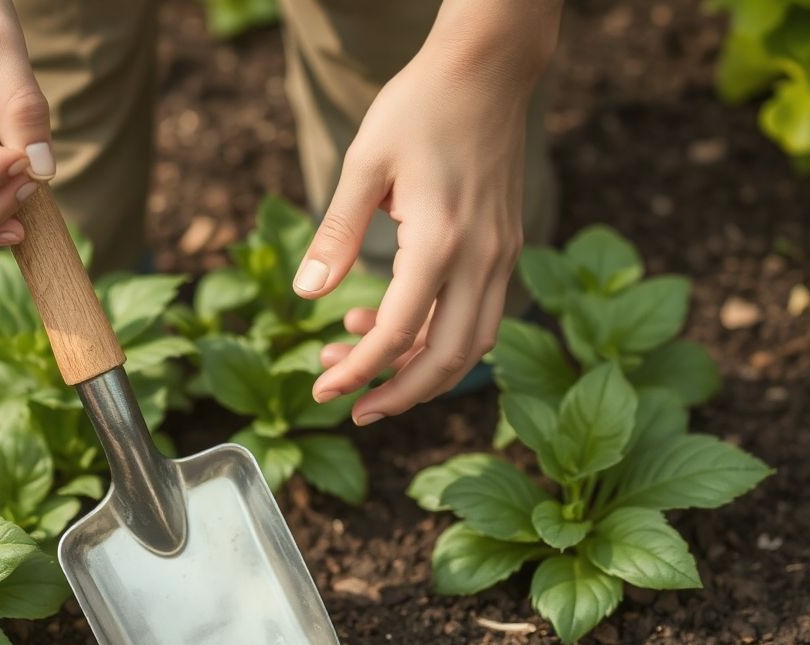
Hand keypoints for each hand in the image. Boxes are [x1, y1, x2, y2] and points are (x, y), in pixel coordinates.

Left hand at [295, 2, 558, 424]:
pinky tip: (382, 319)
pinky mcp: (504, 249)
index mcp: (441, 240)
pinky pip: (477, 316)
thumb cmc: (418, 108)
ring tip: (358, 364)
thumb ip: (334, 234)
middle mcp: (481, 258)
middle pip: (448, 360)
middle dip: (398, 395)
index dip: (358, 371)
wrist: (486, 69)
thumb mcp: (361, 165)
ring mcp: (500, 256)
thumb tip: (305, 295)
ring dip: (418, 370)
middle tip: (352, 409)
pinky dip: (435, 336)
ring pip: (470, 346)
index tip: (322, 389)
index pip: (397, 332)